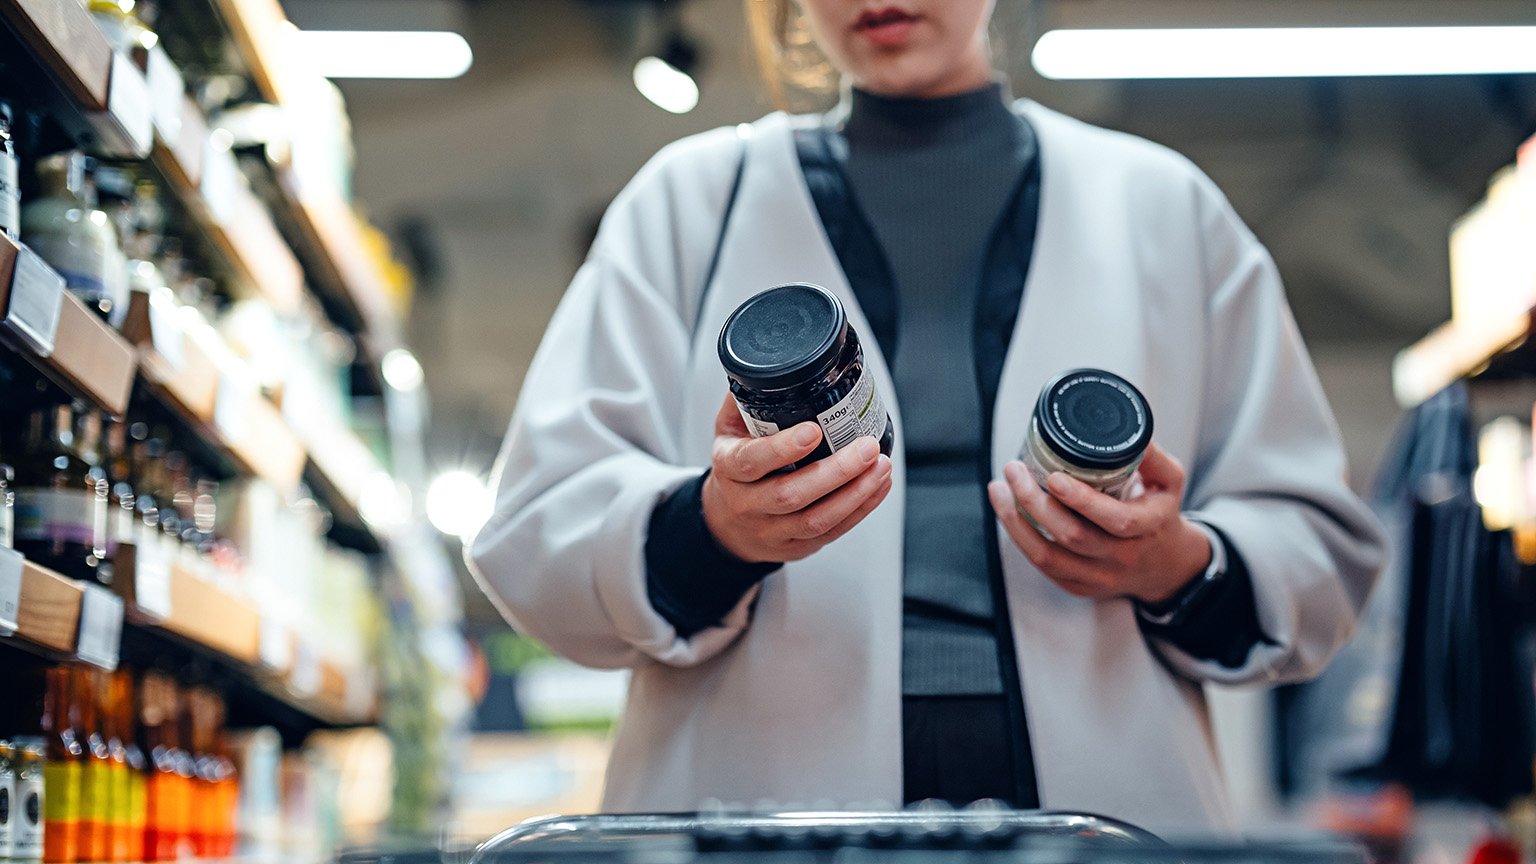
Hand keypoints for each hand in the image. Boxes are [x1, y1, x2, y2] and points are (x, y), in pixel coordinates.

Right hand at [703, 394, 892, 563]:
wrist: (726, 524)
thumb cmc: (736, 468)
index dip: (783, 448)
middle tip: (866, 447)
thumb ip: (747, 398)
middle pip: (791, 495)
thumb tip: (773, 363)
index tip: (814, 431)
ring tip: (880, 466)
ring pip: (816, 519)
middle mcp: (747, 503)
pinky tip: (878, 486)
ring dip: (855, 494)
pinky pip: (832, 532)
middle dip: (835, 472)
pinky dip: (860, 509)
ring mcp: (772, 530)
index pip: (752, 461)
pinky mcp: (796, 547)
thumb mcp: (728, 429)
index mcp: (729, 468)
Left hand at [987, 442, 1210, 602]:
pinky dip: (1020, 538)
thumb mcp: (1170, 482)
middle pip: (1072, 536)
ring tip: (999, 489)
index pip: (1115, 519)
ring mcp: (1099, 576)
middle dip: (1035, 501)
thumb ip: (1152, 456)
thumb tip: (1129, 431)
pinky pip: (1043, 566)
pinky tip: (1007, 513)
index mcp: (1147, 527)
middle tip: (1014, 471)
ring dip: (1016, 521)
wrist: (1165, 566)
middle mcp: (1121, 557)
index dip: (1082, 500)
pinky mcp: (1079, 586)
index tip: (1054, 476)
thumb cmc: (1160, 516)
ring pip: (1048, 556)